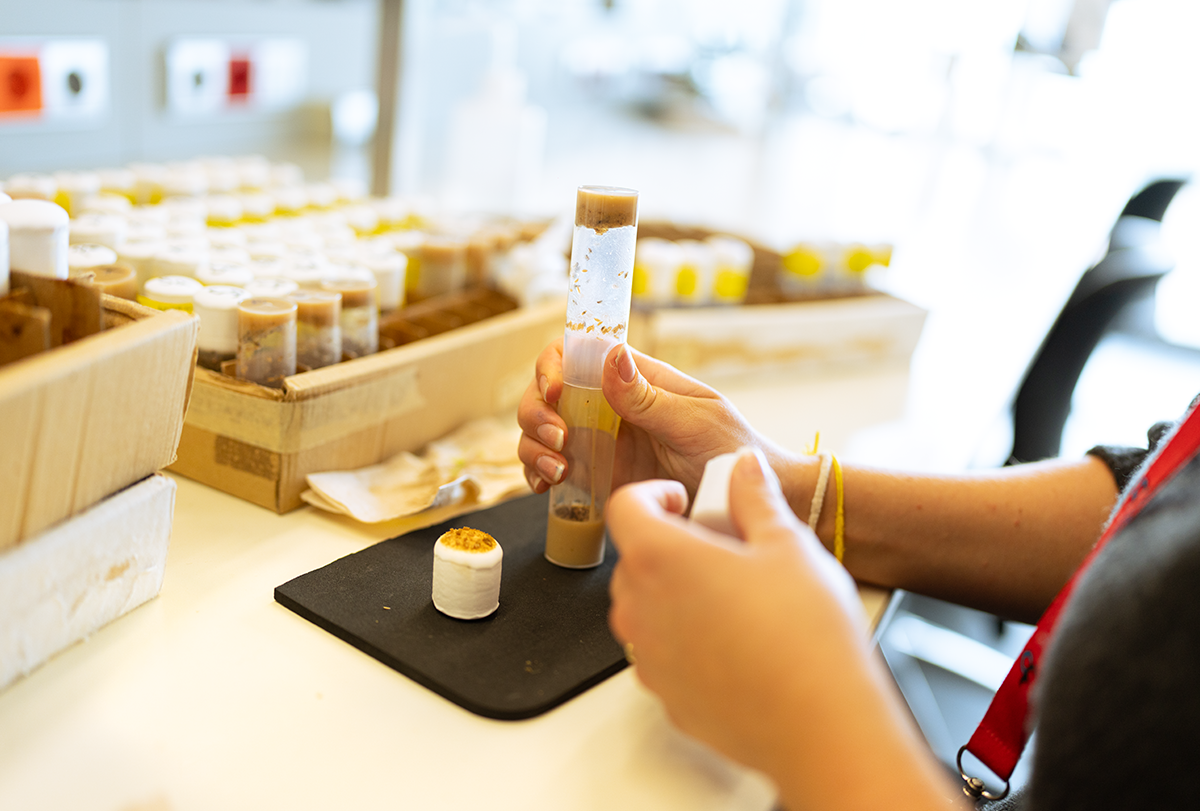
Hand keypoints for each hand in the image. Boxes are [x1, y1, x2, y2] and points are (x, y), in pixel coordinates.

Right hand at [517, 339, 772, 497]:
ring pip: (541, 431)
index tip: (557, 391)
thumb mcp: (694, 421)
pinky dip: (537, 475)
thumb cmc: (730, 451)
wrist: (742, 505)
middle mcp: (608, 407)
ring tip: (557, 470)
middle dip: (537, 412)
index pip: (577, 354)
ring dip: (534, 446)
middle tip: (559, 439)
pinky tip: (547, 486)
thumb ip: (649, 397)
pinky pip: (551, 469)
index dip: (553, 365)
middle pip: (547, 394)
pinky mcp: (595, 477)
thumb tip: (611, 356)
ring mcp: (599, 442)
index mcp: (633, 381)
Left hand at [606, 449, 869, 788]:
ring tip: (730, 593)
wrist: (822, 723)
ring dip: (673, 594)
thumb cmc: (805, 634)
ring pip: (644, 610)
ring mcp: (649, 660)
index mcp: (660, 559)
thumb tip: (744, 469)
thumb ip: (755, 498)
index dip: (652, 495)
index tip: (681, 498)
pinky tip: (735, 641)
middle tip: (717, 544)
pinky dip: (685, 641)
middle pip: (632, 560)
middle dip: (667, 544)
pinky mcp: (668, 698)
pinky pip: (663, 655)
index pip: (624, 507)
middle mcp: (640, 610)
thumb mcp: (788, 544)